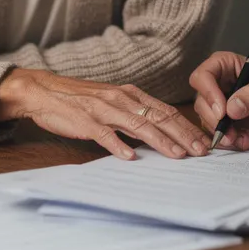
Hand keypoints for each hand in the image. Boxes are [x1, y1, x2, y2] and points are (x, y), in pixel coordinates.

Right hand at [0, 69, 209, 159]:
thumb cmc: (81, 99)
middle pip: (159, 118)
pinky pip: (105, 135)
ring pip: (139, 126)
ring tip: (177, 155)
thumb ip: (134, 113)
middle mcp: (122, 99)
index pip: (165, 110)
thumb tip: (158, 131)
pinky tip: (130, 157)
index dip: (186, 126)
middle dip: (183, 135)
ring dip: (160, 142)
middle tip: (200, 151)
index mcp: (130, 94)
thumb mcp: (113, 100)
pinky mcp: (86, 121)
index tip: (203, 140)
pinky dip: (118, 146)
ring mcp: (104, 110)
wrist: (45, 91)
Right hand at [189, 51, 248, 149]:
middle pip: (201, 102)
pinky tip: (245, 140)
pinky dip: (230, 141)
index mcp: (223, 65)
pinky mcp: (223, 122)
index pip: (203, 76)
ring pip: (207, 121)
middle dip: (215, 121)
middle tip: (231, 133)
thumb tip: (231, 109)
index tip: (223, 112)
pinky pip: (218, 134)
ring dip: (223, 134)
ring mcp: (218, 104)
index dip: (209, 94)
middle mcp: (216, 84)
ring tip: (243, 138)